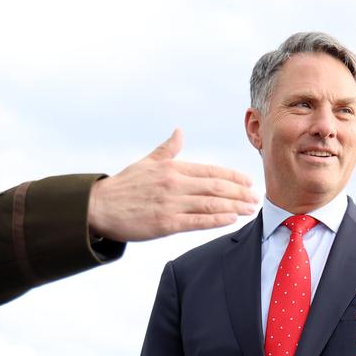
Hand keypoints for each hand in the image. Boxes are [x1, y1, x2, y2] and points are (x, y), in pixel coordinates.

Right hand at [87, 129, 258, 240]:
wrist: (100, 207)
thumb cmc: (124, 185)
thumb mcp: (146, 162)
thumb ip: (167, 149)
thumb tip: (179, 132)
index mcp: (172, 168)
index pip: (210, 170)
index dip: (233, 176)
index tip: (248, 182)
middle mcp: (174, 184)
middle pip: (216, 187)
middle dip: (239, 192)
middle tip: (255, 198)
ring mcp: (170, 204)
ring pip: (210, 204)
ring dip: (234, 206)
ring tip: (249, 209)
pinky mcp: (165, 224)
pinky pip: (197, 221)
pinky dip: (216, 220)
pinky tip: (231, 219)